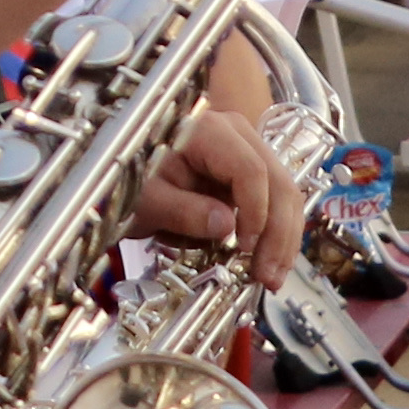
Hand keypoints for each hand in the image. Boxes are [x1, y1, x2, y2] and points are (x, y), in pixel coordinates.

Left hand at [128, 100, 304, 284]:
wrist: (124, 174)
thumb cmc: (130, 182)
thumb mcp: (148, 201)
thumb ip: (185, 211)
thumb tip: (228, 226)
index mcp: (207, 131)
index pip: (250, 170)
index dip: (255, 212)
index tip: (244, 248)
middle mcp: (235, 133)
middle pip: (277, 181)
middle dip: (278, 233)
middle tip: (267, 276)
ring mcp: (245, 150)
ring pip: (283, 192)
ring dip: (283, 237)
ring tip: (272, 277)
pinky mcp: (247, 171)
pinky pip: (273, 199)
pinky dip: (275, 231)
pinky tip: (270, 261)